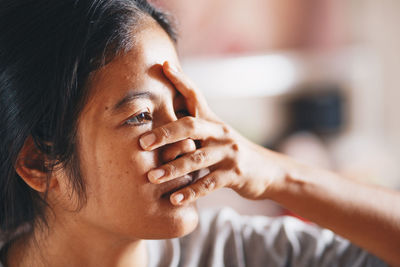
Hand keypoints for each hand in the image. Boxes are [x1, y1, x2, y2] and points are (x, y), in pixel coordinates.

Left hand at [139, 61, 284, 204]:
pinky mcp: (234, 175)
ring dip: (172, 169)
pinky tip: (174, 200)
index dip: (181, 80)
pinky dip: (191, 192)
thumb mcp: (216, 134)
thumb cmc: (230, 151)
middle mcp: (220, 133)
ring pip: (196, 159)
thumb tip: (164, 116)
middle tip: (142, 142)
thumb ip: (194, 126)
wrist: (266, 170)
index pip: (196, 95)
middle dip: (165, 133)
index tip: (163, 66)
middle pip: (190, 126)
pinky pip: (208, 184)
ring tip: (152, 177)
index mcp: (213, 121)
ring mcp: (228, 153)